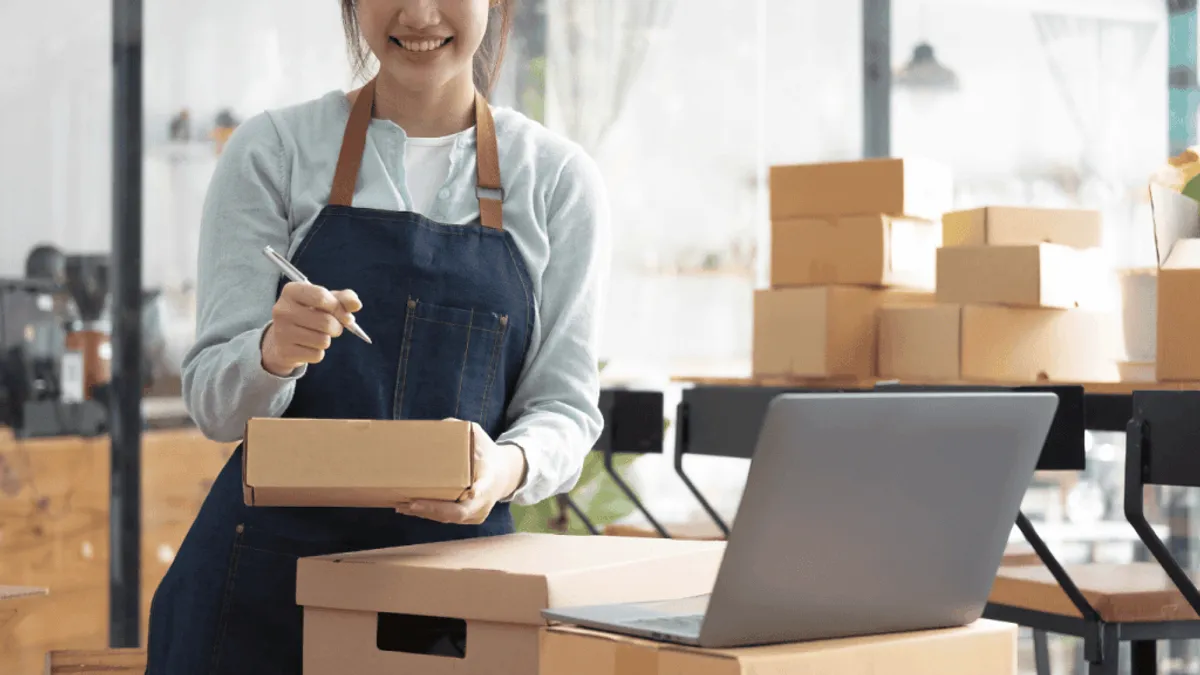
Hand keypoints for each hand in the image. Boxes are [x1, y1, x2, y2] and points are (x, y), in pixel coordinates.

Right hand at [261, 281, 361, 375]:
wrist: (282, 338)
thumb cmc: (309, 313)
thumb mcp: (325, 301)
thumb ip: (343, 299)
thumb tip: (356, 304)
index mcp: (291, 291)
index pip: (321, 296)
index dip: (339, 308)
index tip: (346, 316)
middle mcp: (282, 310)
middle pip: (326, 322)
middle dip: (337, 327)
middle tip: (332, 327)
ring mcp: (281, 332)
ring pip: (323, 340)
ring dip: (327, 340)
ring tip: (317, 335)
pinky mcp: (285, 352)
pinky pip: (317, 355)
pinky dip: (318, 352)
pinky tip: (308, 346)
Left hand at [400, 421, 526, 524]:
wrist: (504, 475)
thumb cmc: (486, 453)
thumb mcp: (477, 435)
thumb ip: (459, 429)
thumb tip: (436, 426)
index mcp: (490, 477)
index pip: (486, 485)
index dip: (479, 490)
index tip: (472, 491)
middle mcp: (485, 500)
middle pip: (460, 511)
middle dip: (434, 509)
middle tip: (412, 503)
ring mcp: (478, 513)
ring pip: (450, 518)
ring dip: (426, 513)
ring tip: (402, 506)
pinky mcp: (469, 519)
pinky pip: (448, 519)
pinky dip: (429, 514)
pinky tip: (409, 509)